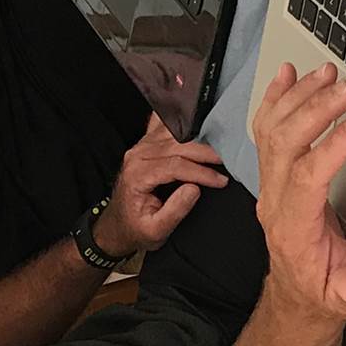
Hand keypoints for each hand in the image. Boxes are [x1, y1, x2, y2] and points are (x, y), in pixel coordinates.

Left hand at [98, 114, 228, 255]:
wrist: (119, 225)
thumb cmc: (137, 228)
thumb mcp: (156, 230)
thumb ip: (175, 210)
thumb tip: (194, 188)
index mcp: (138, 175)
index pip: (176, 165)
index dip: (202, 172)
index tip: (221, 180)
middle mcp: (138, 155)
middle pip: (178, 145)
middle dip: (205, 153)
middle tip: (227, 161)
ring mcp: (141, 146)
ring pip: (174, 132)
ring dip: (198, 136)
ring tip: (220, 145)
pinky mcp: (146, 143)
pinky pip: (164, 124)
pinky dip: (180, 119)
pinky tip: (194, 114)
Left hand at [250, 62, 345, 324]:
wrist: (301, 294)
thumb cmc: (326, 291)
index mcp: (294, 229)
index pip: (306, 179)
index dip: (332, 148)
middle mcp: (276, 201)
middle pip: (285, 144)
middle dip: (316, 110)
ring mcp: (271, 184)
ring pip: (273, 130)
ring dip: (299, 96)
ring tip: (328, 72)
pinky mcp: (275, 174)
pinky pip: (266, 130)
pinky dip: (275, 98)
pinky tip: (288, 75)